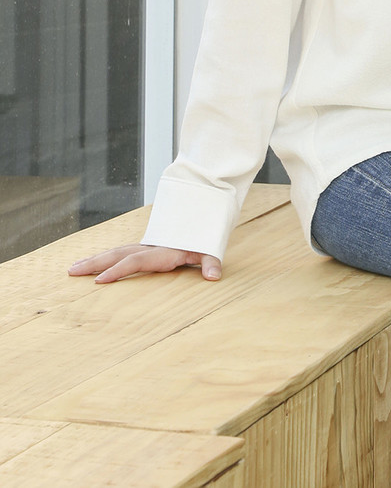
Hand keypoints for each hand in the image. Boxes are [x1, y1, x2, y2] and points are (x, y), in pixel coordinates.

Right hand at [68, 244, 221, 283]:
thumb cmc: (204, 238)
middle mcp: (150, 247)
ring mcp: (145, 247)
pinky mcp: (145, 248)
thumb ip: (211, 262)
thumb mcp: (210, 249)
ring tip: (72, 269)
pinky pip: (121, 253)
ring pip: (116, 252)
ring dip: (95, 260)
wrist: (201, 214)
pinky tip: (90, 265)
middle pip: (118, 254)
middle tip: (72, 272)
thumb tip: (214, 276)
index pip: (136, 261)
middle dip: (95, 263)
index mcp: (162, 251)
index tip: (99, 280)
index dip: (118, 270)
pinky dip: (104, 258)